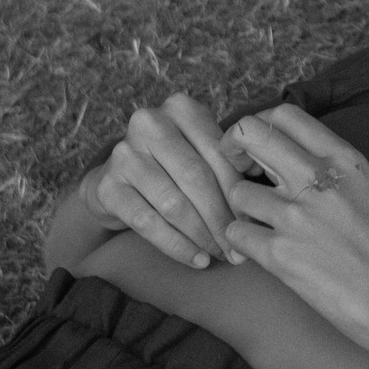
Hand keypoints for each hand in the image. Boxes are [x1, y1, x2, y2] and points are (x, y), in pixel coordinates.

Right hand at [81, 95, 251, 267]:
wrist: (114, 182)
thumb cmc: (172, 169)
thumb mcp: (200, 154)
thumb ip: (230, 168)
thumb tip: (261, 207)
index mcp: (181, 108)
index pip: (219, 155)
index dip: (238, 193)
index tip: (254, 223)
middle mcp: (149, 123)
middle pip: (197, 178)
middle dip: (221, 218)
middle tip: (239, 249)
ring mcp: (124, 153)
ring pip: (174, 203)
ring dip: (202, 235)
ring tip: (221, 255)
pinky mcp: (107, 186)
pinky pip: (148, 222)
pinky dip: (176, 245)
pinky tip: (196, 259)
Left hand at [220, 104, 368, 359]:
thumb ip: (334, 171)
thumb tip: (295, 161)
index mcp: (343, 159)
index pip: (284, 114)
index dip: (260, 126)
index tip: (258, 148)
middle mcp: (317, 179)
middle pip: (249, 135)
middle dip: (232, 149)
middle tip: (238, 171)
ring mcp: (296, 216)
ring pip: (236, 190)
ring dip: (240, 207)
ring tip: (256, 223)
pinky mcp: (280, 256)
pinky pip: (235, 233)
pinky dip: (240, 242)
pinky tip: (258, 252)